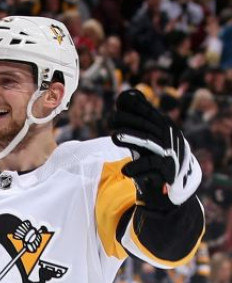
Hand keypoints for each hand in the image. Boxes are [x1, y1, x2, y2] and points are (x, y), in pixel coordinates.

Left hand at [110, 89, 200, 209]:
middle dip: (129, 120)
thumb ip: (136, 119)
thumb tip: (125, 95)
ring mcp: (168, 155)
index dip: (136, 106)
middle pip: (147, 126)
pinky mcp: (166, 171)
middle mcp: (168, 139)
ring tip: (113, 136)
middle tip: (111, 118)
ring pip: (149, 143)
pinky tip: (124, 170)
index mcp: (164, 128)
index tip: (120, 100)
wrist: (170, 187)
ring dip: (131, 138)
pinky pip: (151, 167)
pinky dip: (137, 168)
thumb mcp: (145, 136)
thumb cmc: (153, 156)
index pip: (149, 113)